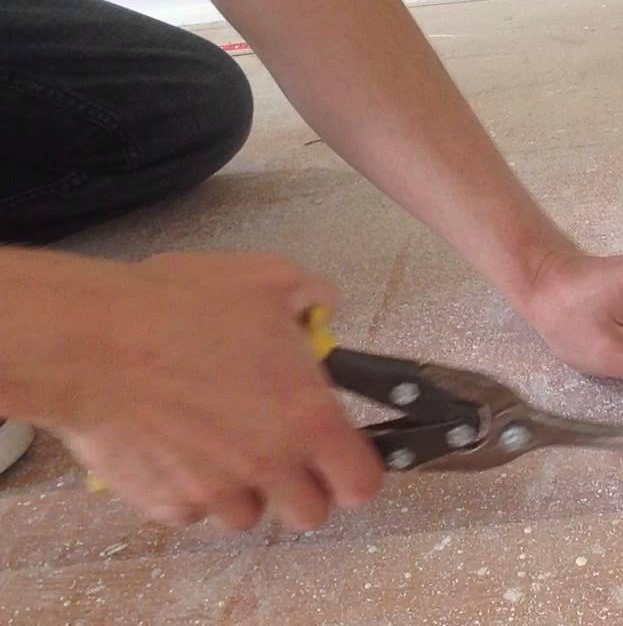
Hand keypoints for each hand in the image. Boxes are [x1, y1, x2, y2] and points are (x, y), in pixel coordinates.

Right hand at [31, 252, 381, 530]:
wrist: (91, 342)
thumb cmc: (180, 309)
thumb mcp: (268, 277)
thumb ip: (311, 296)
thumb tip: (322, 305)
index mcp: (308, 418)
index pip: (361, 483)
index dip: (357, 473)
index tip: (345, 458)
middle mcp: (269, 465)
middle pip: (310, 514)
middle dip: (303, 489)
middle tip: (284, 453)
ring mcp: (214, 491)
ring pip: (247, 517)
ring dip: (245, 491)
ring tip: (224, 447)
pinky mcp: (164, 503)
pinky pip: (190, 513)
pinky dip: (190, 493)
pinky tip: (178, 451)